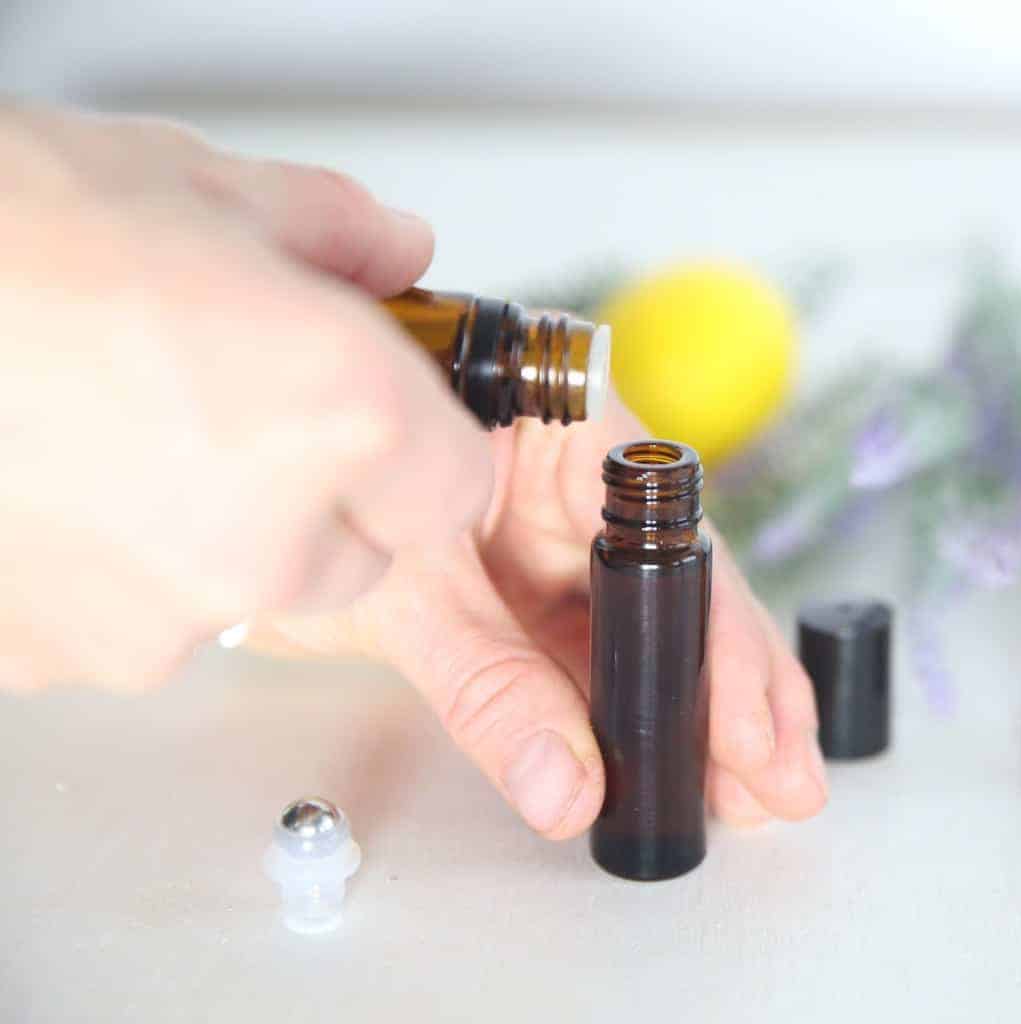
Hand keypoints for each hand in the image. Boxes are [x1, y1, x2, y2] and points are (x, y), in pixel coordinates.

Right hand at [0, 105, 489, 688]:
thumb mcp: (191, 182)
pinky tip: (56, 481)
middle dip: (319, 496)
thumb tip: (392, 255)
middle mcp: (269, 536)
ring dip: (208, 536)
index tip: (389, 424)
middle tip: (233, 409)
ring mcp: (161, 615)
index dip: (420, 448)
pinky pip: (128, 620)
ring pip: (240, 596)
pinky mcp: (59, 658)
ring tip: (118, 433)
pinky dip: (110, 569)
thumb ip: (330, 229)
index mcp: (338, 415)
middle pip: (357, 558)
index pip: (455, 487)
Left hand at [247, 401, 829, 834]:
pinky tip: (693, 766)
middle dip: (738, 691)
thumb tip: (568, 785)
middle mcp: (582, 465)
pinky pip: (611, 648)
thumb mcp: (407, 591)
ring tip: (755, 792)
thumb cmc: (311, 482)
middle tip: (777, 784)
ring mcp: (567, 527)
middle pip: (689, 584)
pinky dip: (647, 711)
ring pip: (662, 622)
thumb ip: (488, 688)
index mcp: (562, 417)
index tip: (744, 730)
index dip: (719, 640)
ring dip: (708, 710)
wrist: (234, 494)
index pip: (671, 536)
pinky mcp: (546, 581)